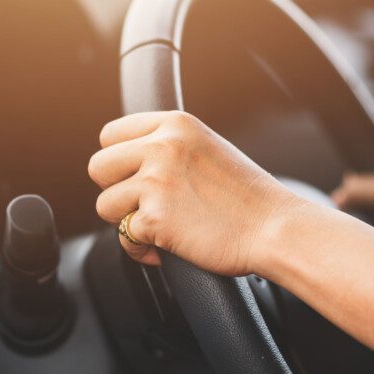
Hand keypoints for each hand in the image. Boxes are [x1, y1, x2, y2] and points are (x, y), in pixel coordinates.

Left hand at [88, 111, 310, 275]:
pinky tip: (167, 247)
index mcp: (176, 124)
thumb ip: (169, 145)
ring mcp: (157, 180)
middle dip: (117, 190)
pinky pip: (123, 237)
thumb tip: (126, 159)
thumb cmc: (247, 196)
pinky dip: (141, 249)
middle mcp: (162, 145)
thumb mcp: (207, 147)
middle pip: (98, 167)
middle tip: (145, 204)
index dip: (119, 161)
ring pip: (105, 205)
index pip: (111, 134)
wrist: (274, 228)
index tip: (135, 177)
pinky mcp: (155, 218)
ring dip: (127, 222)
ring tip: (160, 227)